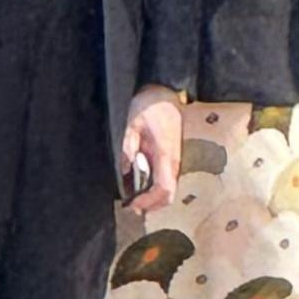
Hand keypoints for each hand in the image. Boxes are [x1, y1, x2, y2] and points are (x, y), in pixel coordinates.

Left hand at [121, 86, 182, 214]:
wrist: (164, 92)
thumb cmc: (149, 106)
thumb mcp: (131, 125)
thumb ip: (127, 148)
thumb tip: (124, 171)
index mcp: (165, 154)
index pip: (163, 189)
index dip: (148, 201)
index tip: (132, 203)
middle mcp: (173, 161)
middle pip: (169, 195)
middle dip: (151, 205)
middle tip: (131, 206)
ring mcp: (174, 160)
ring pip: (168, 190)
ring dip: (153, 199)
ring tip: (133, 199)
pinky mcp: (170, 158)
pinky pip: (165, 180)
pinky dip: (154, 189)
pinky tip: (139, 186)